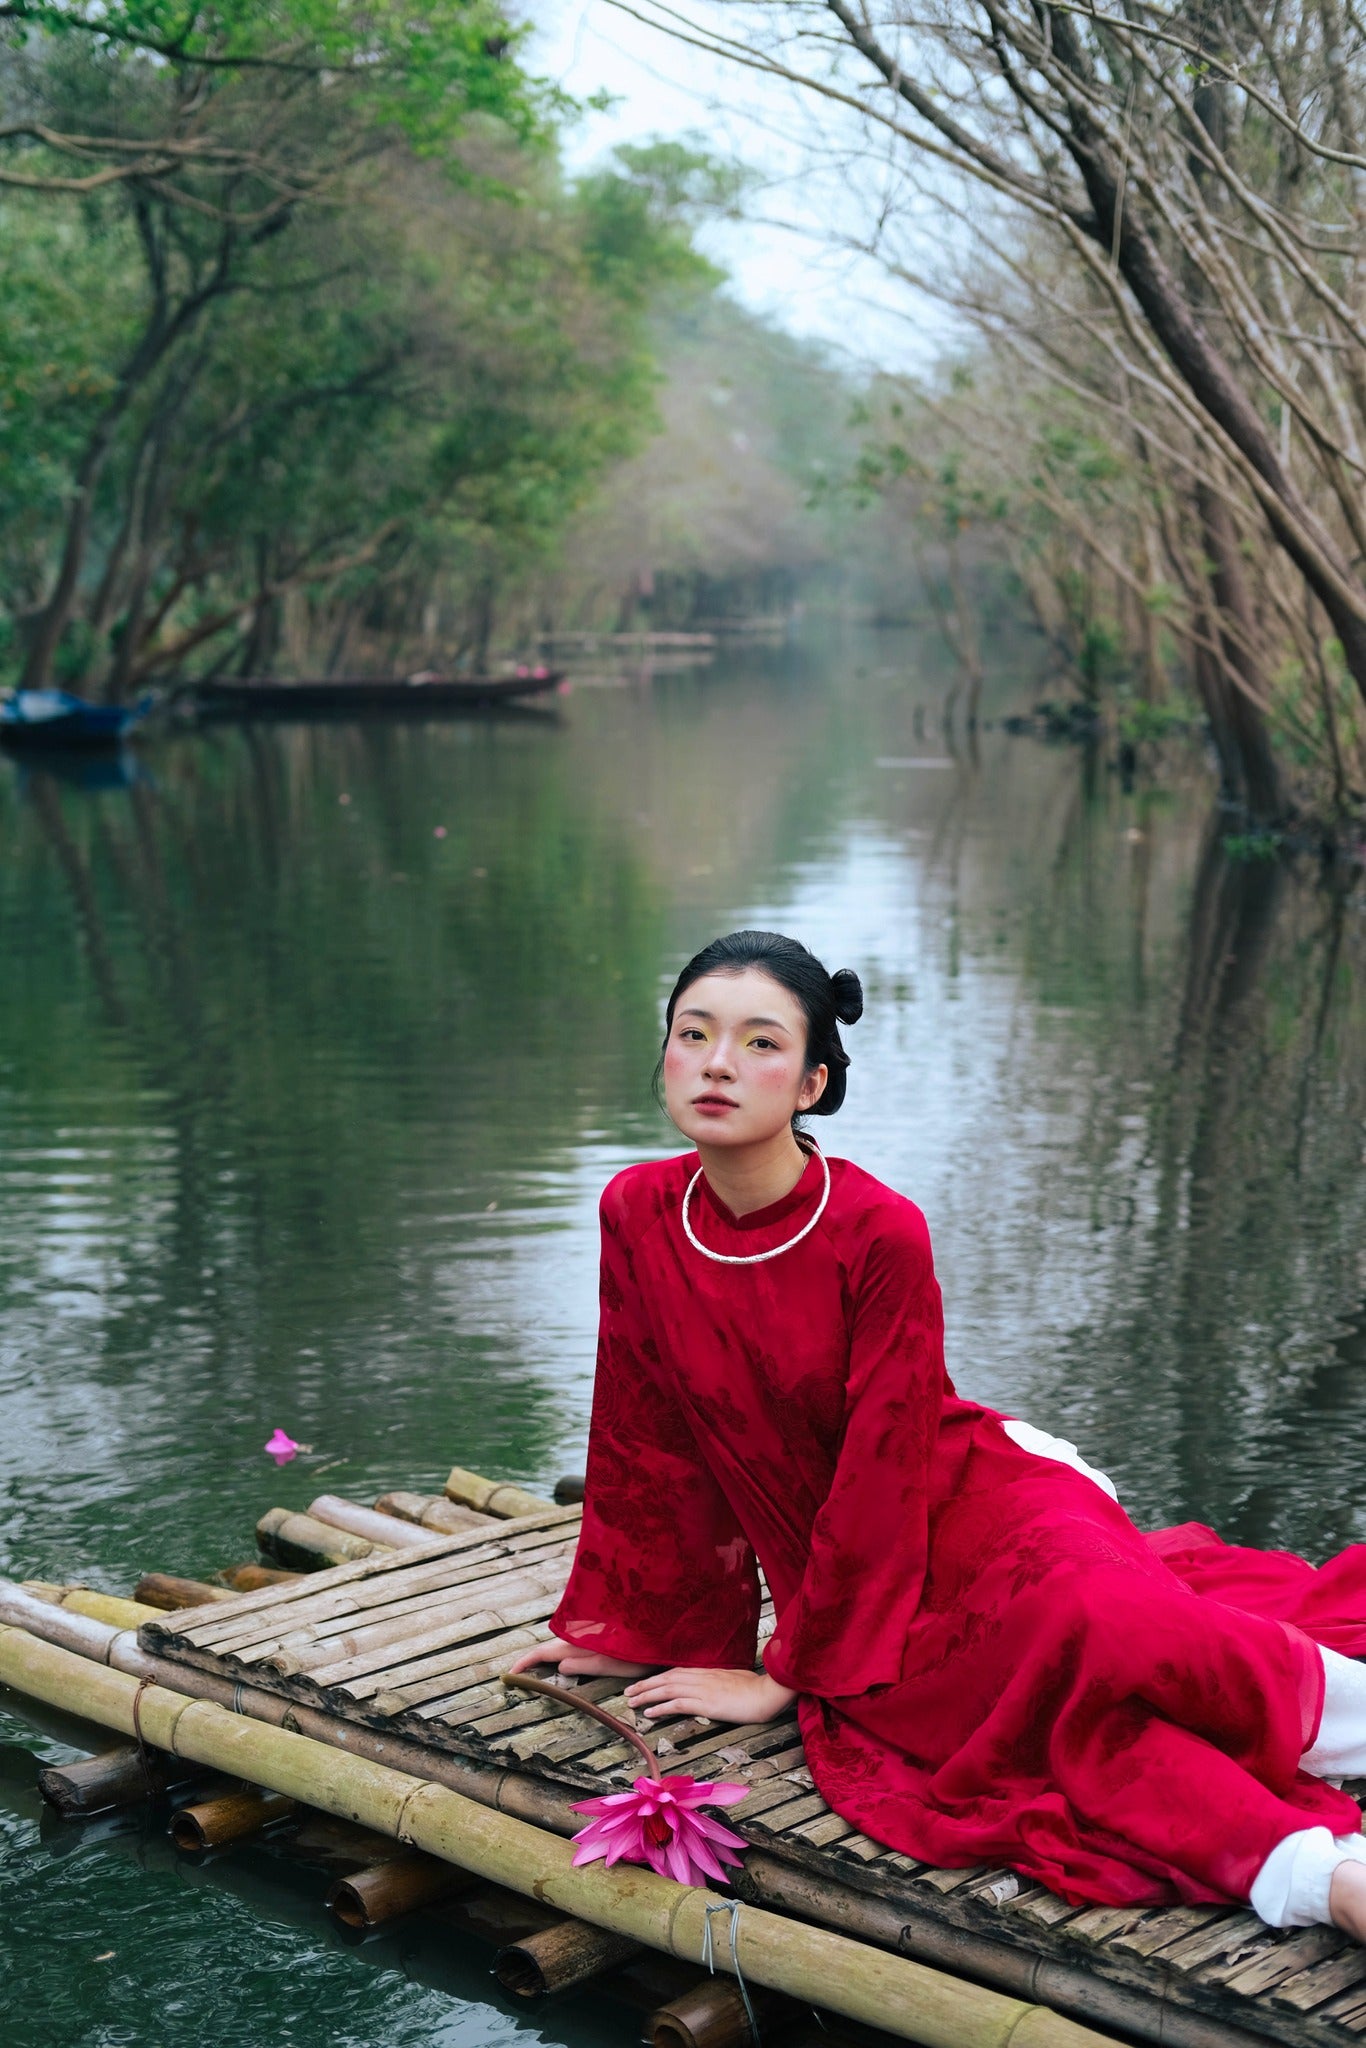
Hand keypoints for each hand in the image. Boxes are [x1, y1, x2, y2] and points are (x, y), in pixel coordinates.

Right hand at [504, 1635, 655, 1680]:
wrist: (660, 1630)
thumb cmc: (640, 1650)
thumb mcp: (612, 1663)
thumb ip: (585, 1664)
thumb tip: (558, 1666)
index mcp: (580, 1642)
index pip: (545, 1652)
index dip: (526, 1661)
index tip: (510, 1672)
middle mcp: (581, 1636)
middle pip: (550, 1647)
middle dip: (534, 1659)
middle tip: (518, 1673)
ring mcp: (589, 1634)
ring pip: (562, 1644)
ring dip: (547, 1655)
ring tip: (534, 1668)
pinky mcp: (598, 1636)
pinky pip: (573, 1643)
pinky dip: (562, 1652)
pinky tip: (563, 1659)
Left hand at [623, 1666, 796, 1723]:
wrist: (767, 1692)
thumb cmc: (756, 1687)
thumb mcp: (734, 1679)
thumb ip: (720, 1681)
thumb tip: (712, 1686)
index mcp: (707, 1671)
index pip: (675, 1672)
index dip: (657, 1677)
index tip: (643, 1683)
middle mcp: (701, 1677)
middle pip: (666, 1678)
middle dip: (645, 1685)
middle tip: (627, 1692)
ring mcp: (703, 1689)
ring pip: (667, 1689)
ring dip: (646, 1695)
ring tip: (631, 1701)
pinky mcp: (706, 1702)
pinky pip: (678, 1703)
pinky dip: (661, 1707)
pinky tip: (649, 1712)